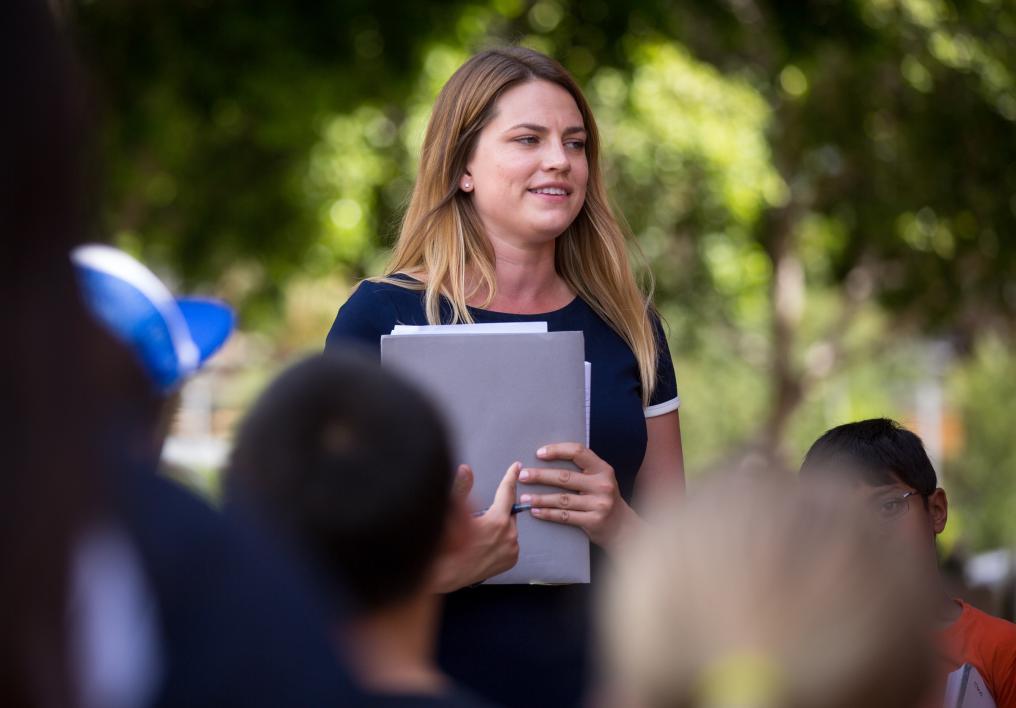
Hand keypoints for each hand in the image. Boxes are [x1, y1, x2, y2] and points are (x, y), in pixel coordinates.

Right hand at [430, 461, 520, 591]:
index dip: (510, 476)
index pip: (507, 492)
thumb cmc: (446, 546)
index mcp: (497, 521)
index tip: (516, 467)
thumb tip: (466, 470)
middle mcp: (509, 536)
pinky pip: (510, 542)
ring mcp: (512, 550)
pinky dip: (501, 539)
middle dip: (498, 510)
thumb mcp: (452, 513)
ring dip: (499, 526)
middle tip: (480, 519)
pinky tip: (485, 545)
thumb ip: (462, 488)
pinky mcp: (512, 560)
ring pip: (508, 528)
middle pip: (507, 512)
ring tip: (480, 535)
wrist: (446, 576)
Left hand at [518, 443, 639, 549]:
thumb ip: (582, 469)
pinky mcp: (594, 521)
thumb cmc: (603, 498)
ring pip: (562, 499)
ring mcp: (599, 504)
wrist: (623, 527)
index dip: (557, 451)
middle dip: (540, 476)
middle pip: (565, 477)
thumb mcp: (599, 479)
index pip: (578, 452)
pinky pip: (565, 516)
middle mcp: (602, 484)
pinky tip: (535, 512)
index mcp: (602, 469)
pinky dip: (548, 514)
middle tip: (522, 476)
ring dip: (540, 498)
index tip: (538, 453)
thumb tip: (547, 457)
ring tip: (523, 498)